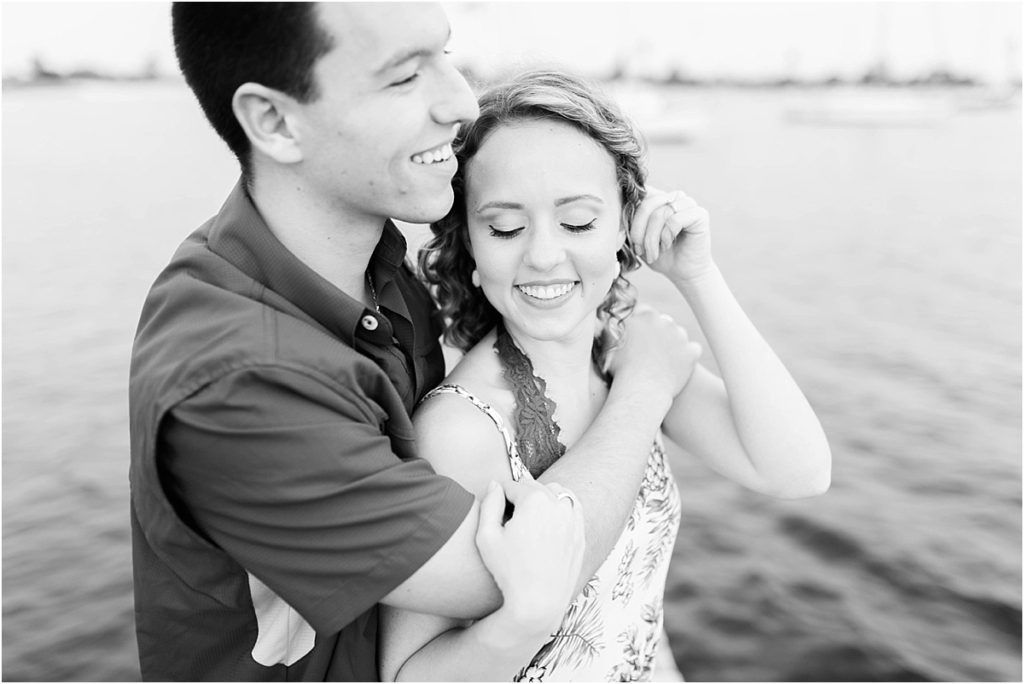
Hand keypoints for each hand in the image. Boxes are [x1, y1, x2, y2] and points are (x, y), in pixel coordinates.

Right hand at [475, 475, 584, 634]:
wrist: (540, 602)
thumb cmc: (509, 572)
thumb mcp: (486, 537)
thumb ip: (489, 504)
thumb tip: (495, 484)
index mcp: (534, 500)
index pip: (511, 485)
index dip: (499, 499)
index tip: (496, 516)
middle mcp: (557, 503)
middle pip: (532, 486)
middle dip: (520, 497)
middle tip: (510, 521)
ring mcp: (573, 517)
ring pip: (555, 492)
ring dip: (542, 498)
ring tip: (530, 520)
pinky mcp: (580, 532)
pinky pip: (571, 507)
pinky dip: (560, 509)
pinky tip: (548, 524)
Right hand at [607, 305, 701, 403]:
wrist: (641, 390)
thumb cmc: (619, 369)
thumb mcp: (606, 344)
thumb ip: (606, 327)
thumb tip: (601, 318)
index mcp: (643, 315)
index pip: (643, 311)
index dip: (639, 324)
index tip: (637, 336)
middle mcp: (664, 320)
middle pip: (662, 321)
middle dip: (657, 332)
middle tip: (649, 349)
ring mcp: (680, 336)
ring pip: (678, 335)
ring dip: (673, 343)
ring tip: (663, 360)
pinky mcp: (691, 352)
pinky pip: (692, 350)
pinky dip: (687, 356)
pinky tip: (678, 366)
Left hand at [629, 187, 713, 284]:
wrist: (682, 272)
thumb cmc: (660, 255)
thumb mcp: (637, 238)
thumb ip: (628, 223)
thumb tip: (615, 214)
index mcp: (658, 197)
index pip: (638, 195)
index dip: (630, 218)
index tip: (630, 241)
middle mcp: (674, 196)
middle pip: (647, 204)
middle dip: (638, 231)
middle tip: (639, 250)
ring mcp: (688, 203)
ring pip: (660, 213)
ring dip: (652, 238)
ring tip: (653, 253)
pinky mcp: (699, 214)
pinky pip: (675, 219)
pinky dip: (666, 236)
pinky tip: (667, 246)